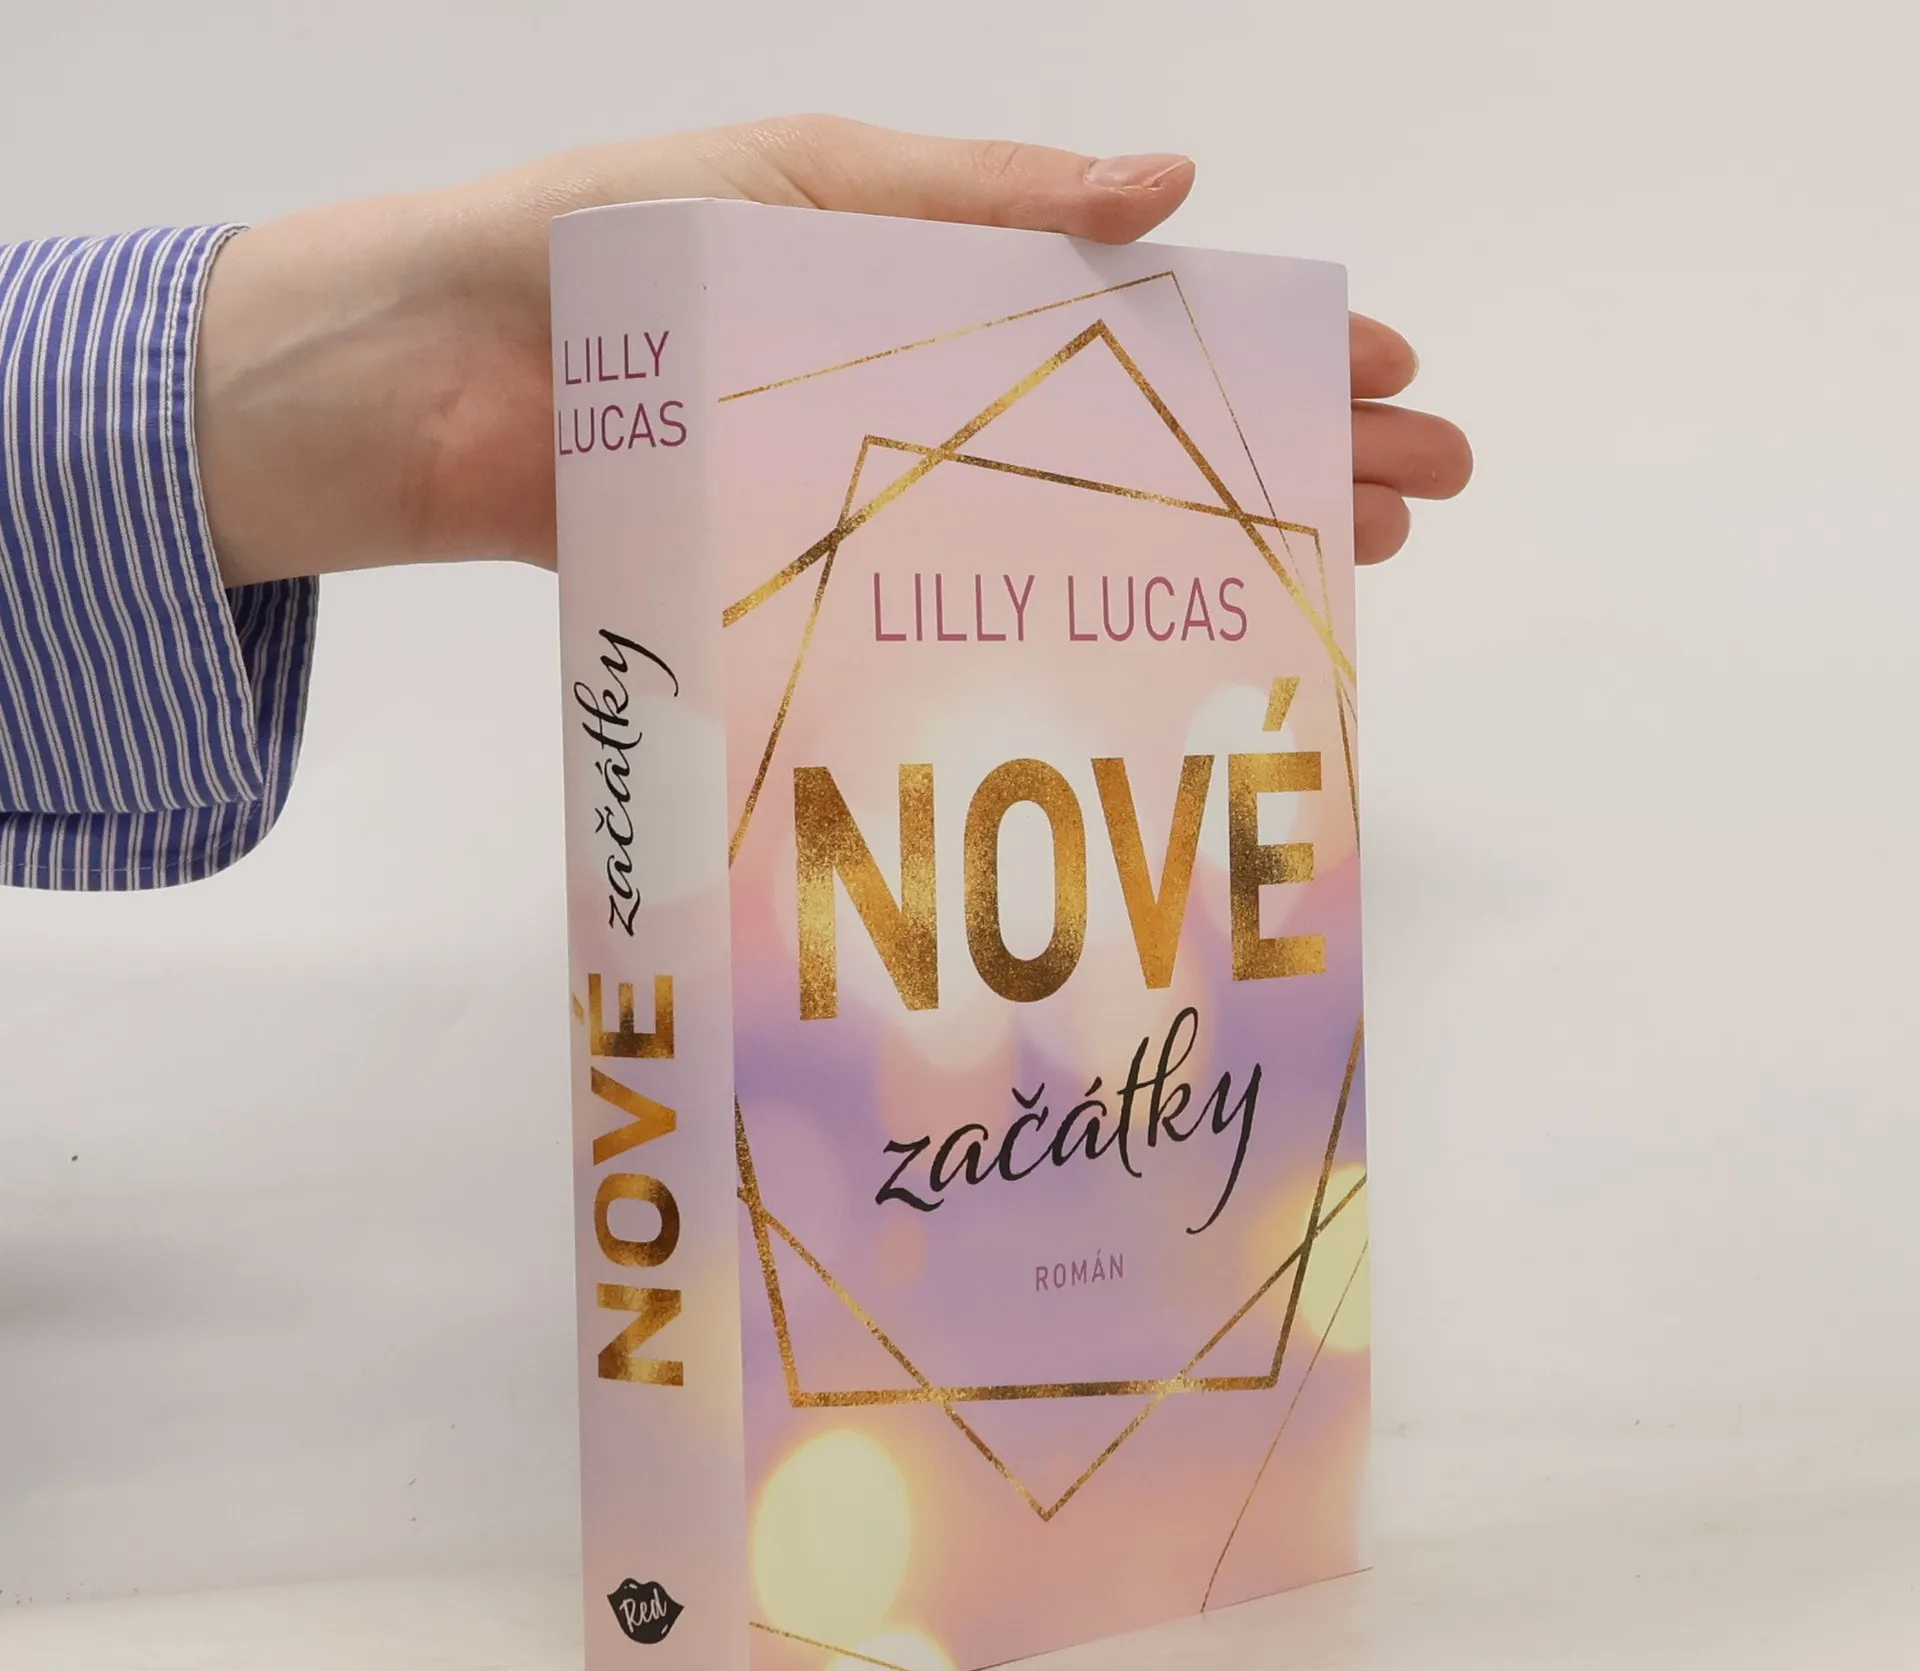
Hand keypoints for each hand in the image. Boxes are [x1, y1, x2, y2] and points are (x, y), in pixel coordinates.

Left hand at [196, 115, 1470, 585]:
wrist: (421, 384)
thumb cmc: (593, 252)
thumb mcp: (799, 186)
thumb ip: (977, 197)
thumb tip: (1174, 184)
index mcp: (937, 280)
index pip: (1150, 311)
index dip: (1275, 346)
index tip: (1389, 383)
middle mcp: (932, 401)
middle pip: (1148, 429)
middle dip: (1292, 459)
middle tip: (1419, 501)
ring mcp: (887, 506)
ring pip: (1083, 531)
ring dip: (1216, 553)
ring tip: (1342, 576)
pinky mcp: (821, 594)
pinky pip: (965, 616)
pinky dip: (1060, 636)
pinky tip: (1154, 666)